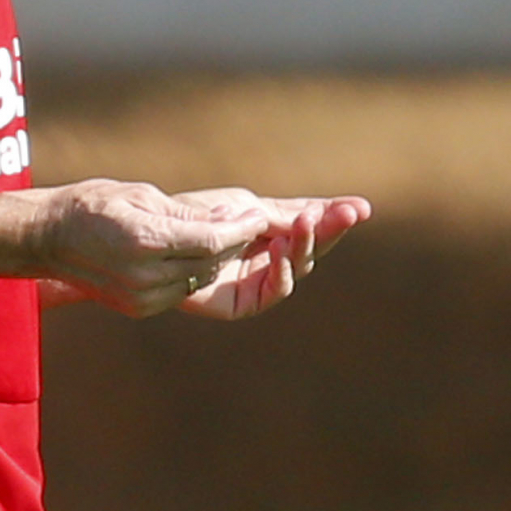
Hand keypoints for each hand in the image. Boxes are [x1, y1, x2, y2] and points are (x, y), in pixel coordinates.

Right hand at [28, 180, 276, 316]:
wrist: (48, 238)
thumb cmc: (94, 205)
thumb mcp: (142, 196)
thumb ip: (188, 214)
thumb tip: (230, 219)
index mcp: (144, 242)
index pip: (210, 241)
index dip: (241, 229)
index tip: (262, 216)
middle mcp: (144, 277)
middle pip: (211, 263)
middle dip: (237, 243)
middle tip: (256, 223)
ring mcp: (142, 298)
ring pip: (201, 278)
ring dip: (221, 259)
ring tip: (233, 235)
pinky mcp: (141, 308)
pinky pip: (184, 289)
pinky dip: (199, 271)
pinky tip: (205, 254)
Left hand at [172, 192, 371, 320]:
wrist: (150, 236)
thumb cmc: (191, 216)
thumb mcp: (244, 207)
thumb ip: (283, 215)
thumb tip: (331, 210)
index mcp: (270, 228)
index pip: (311, 224)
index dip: (335, 217)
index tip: (361, 208)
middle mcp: (267, 255)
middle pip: (311, 247)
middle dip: (330, 230)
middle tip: (349, 214)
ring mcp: (255, 279)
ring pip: (297, 268)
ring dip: (307, 245)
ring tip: (307, 222)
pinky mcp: (240, 302)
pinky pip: (271, 292)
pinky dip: (282, 272)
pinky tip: (282, 249)